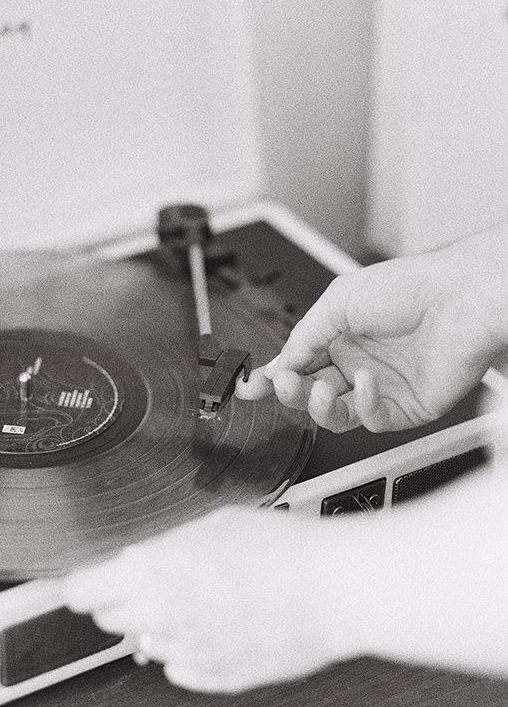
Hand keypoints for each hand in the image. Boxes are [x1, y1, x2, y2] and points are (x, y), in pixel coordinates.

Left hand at [63, 507, 338, 692]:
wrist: (332, 589)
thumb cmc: (280, 548)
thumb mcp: (211, 523)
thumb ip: (165, 548)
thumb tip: (141, 559)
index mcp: (152, 572)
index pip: (80, 591)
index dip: (82, 583)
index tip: (85, 581)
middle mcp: (160, 617)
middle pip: (108, 618)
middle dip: (122, 598)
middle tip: (155, 577)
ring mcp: (186, 653)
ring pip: (146, 642)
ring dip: (160, 622)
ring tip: (202, 595)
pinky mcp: (213, 678)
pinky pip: (181, 665)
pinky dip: (189, 646)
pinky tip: (220, 621)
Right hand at [236, 227, 507, 432]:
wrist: (457, 300)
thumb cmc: (408, 287)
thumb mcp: (338, 301)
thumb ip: (304, 335)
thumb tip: (278, 363)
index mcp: (340, 334)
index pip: (297, 363)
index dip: (272, 377)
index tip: (249, 387)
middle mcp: (358, 362)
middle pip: (311, 391)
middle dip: (291, 390)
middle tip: (283, 384)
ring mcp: (381, 386)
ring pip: (336, 414)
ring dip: (320, 406)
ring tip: (321, 390)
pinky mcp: (405, 407)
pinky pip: (372, 419)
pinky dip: (364, 404)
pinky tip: (367, 381)